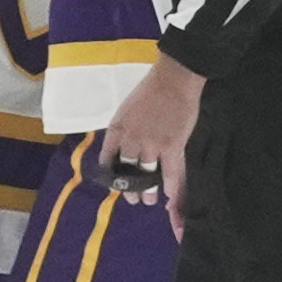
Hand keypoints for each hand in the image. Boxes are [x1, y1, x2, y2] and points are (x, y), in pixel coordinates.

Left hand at [96, 55, 204, 234]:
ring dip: (147, 192)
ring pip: (147, 176)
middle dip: (129, 188)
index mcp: (117, 130)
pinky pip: (171, 173)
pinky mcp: (172, 146)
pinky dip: (170, 187)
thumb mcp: (125, 111)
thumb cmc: (150, 90)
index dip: (111, 175)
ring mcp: (151, 145)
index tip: (114, 183)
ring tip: (147, 201)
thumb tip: (121, 148)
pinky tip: (168, 196)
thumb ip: (123, 131)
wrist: (173, 80)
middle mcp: (131, 141)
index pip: (108, 159)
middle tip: (132, 198)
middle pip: (127, 171)